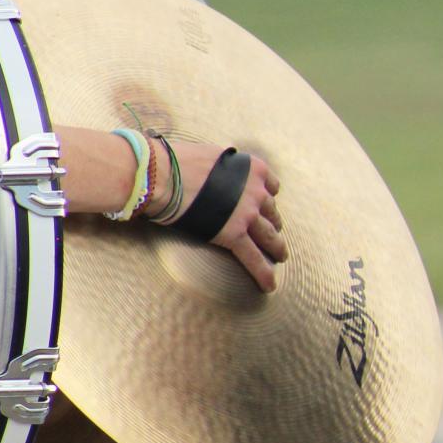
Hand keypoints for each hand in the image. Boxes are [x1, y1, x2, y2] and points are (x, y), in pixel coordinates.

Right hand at [158, 142, 286, 291]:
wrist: (162, 174)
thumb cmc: (178, 161)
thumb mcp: (213, 157)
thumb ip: (225, 168)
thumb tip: (217, 174)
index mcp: (254, 169)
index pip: (270, 187)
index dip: (266, 198)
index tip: (264, 206)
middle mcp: (257, 191)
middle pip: (271, 213)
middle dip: (273, 224)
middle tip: (273, 233)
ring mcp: (247, 214)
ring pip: (270, 236)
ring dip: (276, 247)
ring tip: (279, 257)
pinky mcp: (234, 234)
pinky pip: (254, 257)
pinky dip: (264, 273)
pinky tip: (269, 285)